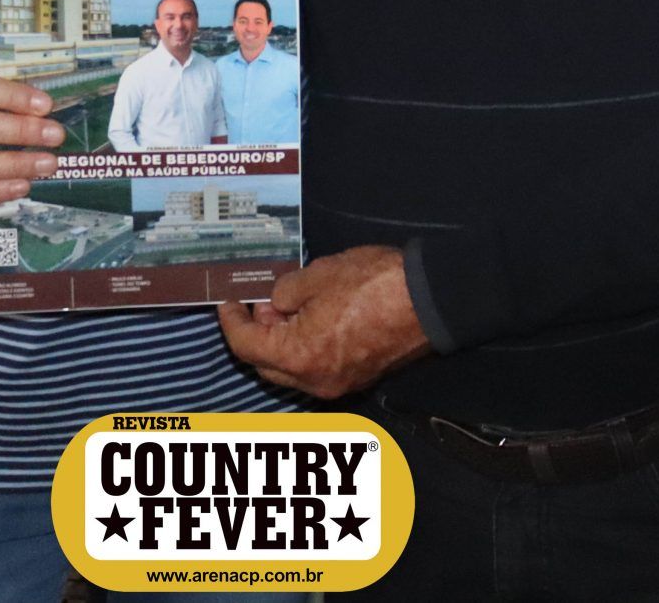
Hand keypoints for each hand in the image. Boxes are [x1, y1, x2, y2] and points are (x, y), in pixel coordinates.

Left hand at [217, 245, 431, 400]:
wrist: (431, 300)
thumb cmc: (374, 284)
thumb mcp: (318, 275)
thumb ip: (285, 292)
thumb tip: (276, 303)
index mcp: (299, 357)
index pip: (247, 347)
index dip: (231, 322)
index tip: (227, 301)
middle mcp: (315, 381)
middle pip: (266, 366)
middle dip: (256, 335)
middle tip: (260, 302)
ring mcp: (338, 385)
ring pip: (292, 371)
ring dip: (281, 344)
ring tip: (288, 308)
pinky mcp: (357, 378)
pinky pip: (316, 370)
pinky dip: (304, 350)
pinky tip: (313, 320)